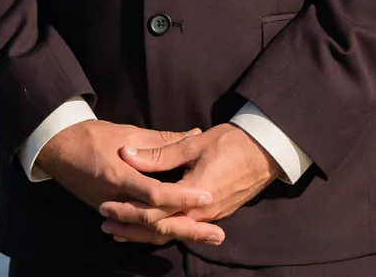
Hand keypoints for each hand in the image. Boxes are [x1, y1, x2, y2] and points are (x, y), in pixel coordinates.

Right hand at [36, 120, 224, 245]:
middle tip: (217, 235)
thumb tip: (194, 134)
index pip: (157, 194)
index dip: (183, 197)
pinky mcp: (108, 210)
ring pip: (147, 228)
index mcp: (121, 177)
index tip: (207, 197)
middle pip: (156, 221)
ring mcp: (110, 208)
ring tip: (205, 235)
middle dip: (188, 229)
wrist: (58, 148)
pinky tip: (176, 232)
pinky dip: (157, 231)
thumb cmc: (92, 136)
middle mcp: (116, 198)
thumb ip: (162, 140)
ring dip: (176, 232)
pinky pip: (136, 227)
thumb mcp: (128, 133)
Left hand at [100, 124, 282, 244]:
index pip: (153, 211)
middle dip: (131, 228)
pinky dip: (163, 229)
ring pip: (172, 232)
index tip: (105, 206)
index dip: (127, 211)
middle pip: (159, 229)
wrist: (270, 150)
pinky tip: (152, 225)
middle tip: (106, 225)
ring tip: (120, 231)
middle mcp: (202, 212)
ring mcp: (211, 215)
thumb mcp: (195, 144)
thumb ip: (160, 153)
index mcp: (194, 195)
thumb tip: (129, 154)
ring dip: (144, 233)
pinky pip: (184, 227)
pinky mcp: (217, 213)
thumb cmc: (234, 143)